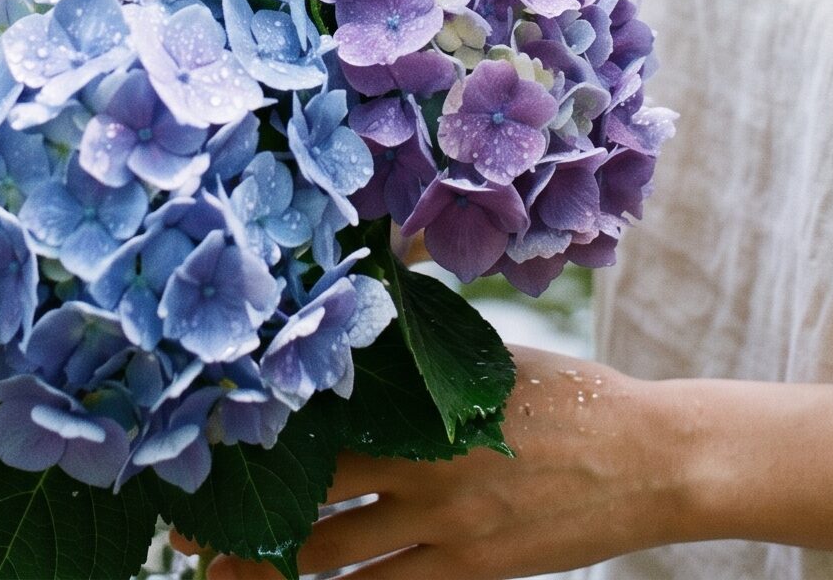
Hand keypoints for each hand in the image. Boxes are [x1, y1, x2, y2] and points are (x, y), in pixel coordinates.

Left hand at [175, 344, 692, 579]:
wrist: (647, 457)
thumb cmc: (568, 393)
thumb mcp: (489, 355)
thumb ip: (425, 344)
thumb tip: (375, 281)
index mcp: (423, 410)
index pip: (321, 428)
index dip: (260, 443)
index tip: (204, 449)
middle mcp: (424, 474)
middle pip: (315, 506)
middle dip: (247, 525)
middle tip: (184, 535)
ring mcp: (449, 533)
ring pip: (341, 567)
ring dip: (278, 575)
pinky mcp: (475, 575)